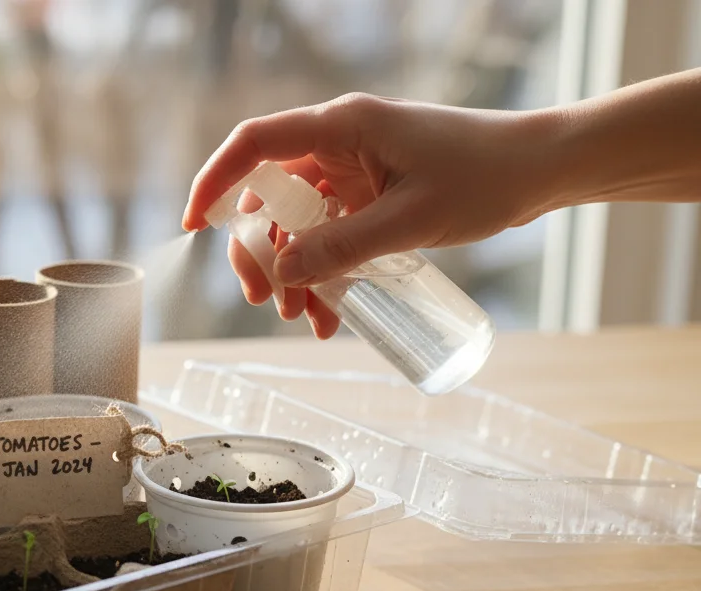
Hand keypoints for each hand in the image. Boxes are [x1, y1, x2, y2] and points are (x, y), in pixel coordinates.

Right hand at [183, 93, 557, 337]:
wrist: (541, 171)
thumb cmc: (485, 177)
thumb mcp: (410, 220)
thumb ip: (342, 248)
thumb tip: (281, 273)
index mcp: (342, 128)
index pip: (255, 145)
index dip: (215, 182)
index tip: (194, 226)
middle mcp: (339, 143)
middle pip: (268, 196)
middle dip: (259, 251)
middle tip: (263, 300)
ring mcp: (354, 169)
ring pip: (297, 223)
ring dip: (292, 271)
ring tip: (303, 318)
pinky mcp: (370, 192)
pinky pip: (328, 233)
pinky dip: (323, 271)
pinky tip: (330, 312)